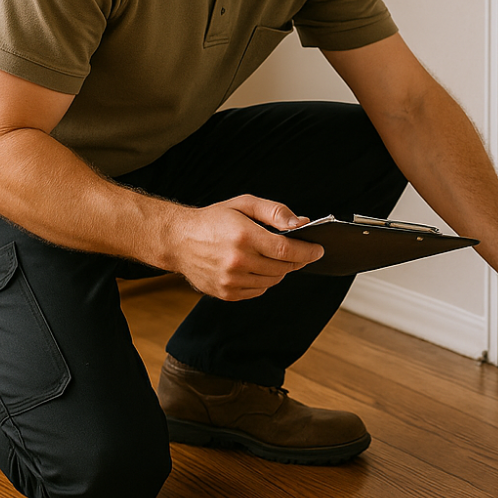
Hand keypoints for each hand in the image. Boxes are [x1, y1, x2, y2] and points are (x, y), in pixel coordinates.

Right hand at [163, 195, 323, 300]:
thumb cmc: (213, 219)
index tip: (319, 249)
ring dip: (280, 270)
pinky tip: (255, 266)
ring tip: (272, 256)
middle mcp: (237, 261)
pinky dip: (264, 280)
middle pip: (283, 268)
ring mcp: (230, 280)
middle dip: (296, 260)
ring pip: (272, 281)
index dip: (307, 251)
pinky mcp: (226, 293)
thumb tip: (301, 223)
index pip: (286, 250)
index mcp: (244, 236)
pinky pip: (258, 291)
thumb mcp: (244, 203)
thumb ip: (275, 211)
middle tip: (299, 251)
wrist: (178, 240)